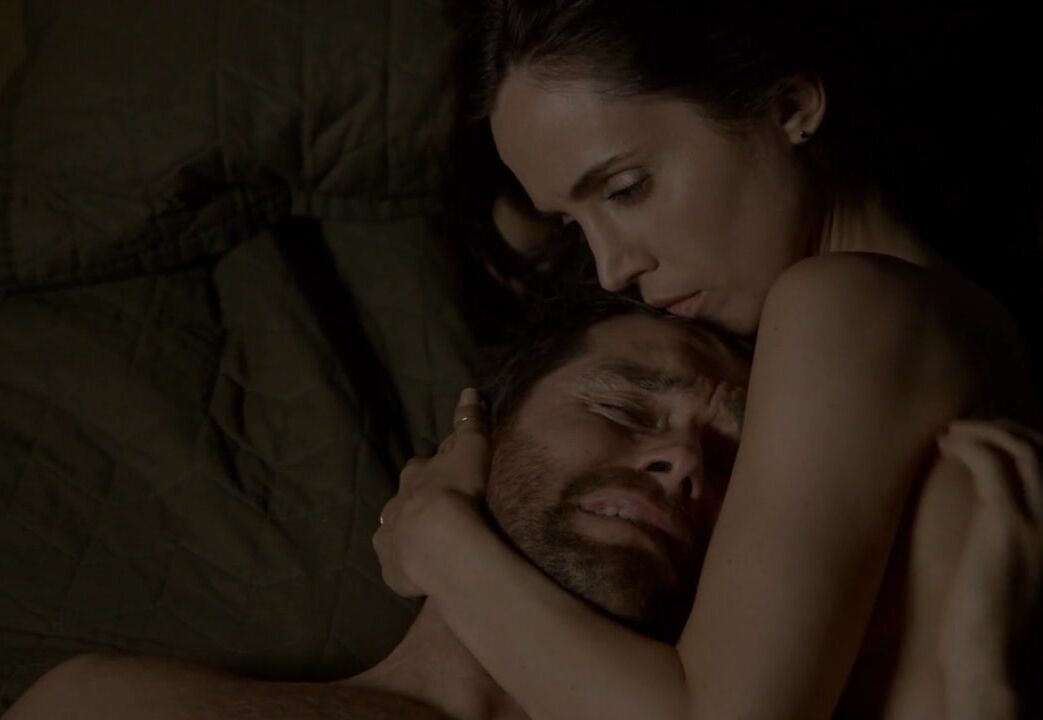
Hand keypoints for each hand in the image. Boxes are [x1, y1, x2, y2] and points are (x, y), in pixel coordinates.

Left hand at [373, 388, 490, 597]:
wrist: (437, 539)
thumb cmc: (457, 489)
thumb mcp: (470, 449)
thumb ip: (469, 421)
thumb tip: (469, 390)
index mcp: (415, 475)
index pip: (422, 466)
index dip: (433, 468)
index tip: (444, 473)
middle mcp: (396, 503)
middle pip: (403, 498)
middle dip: (415, 501)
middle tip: (434, 509)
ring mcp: (389, 536)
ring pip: (394, 531)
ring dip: (408, 533)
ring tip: (428, 544)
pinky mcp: (390, 567)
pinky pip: (396, 565)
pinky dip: (405, 566)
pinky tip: (419, 574)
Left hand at [937, 418, 1042, 716]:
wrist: (994, 663)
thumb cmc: (994, 627)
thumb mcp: (1013, 573)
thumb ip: (1012, 540)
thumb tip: (990, 517)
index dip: (1029, 443)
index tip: (993, 436)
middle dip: (1007, 430)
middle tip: (970, 428)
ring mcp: (1040, 523)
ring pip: (1023, 450)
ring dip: (985, 431)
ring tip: (952, 433)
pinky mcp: (1009, 526)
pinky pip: (994, 465)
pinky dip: (971, 445)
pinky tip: (948, 446)